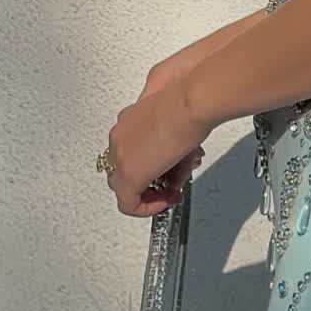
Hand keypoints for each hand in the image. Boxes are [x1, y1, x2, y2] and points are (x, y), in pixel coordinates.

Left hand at [101, 75, 210, 217]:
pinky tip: (166, 201)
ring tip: (172, 192)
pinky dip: (147, 208)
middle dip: (150, 180)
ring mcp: (120, 156)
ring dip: (149, 193)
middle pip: (125, 169)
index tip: (167, 171)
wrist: (191, 104)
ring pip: (125, 186)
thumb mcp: (176, 124)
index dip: (149, 166)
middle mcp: (119, 137)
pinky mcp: (129, 175)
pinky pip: (129, 204)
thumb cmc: (188, 102)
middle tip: (170, 184)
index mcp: (127, 120)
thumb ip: (169, 142)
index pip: (129, 151)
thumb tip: (176, 164)